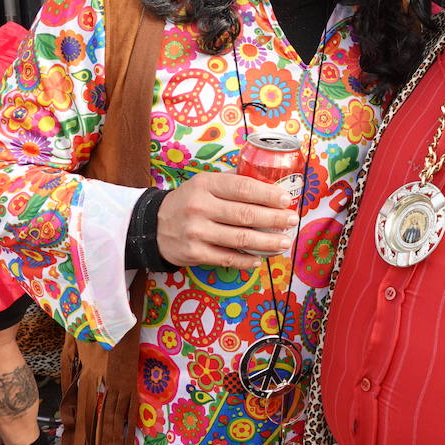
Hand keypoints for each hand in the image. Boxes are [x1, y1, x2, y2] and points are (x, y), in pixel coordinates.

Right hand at [154, 172, 298, 270]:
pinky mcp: (194, 253)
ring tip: (284, 242)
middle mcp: (200, 207)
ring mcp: (197, 231)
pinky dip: (247, 260)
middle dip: (274, 219)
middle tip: (292, 220)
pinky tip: (260, 259)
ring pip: (240, 239)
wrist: (152, 226)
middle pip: (246, 215)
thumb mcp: (204, 184)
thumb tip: (269, 186)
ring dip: (267, 242)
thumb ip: (231, 183)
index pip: (243, 188)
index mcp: (206, 184)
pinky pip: (227, 258)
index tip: (286, 199)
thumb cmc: (187, 202)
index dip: (268, 194)